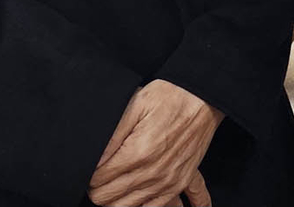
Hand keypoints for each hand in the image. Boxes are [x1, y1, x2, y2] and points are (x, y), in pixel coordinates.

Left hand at [88, 79, 223, 205]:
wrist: (203, 98)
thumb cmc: (169, 97)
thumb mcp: (135, 105)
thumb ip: (111, 136)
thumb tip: (94, 161)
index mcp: (138, 152)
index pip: (98, 180)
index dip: (90, 174)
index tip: (92, 166)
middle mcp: (153, 172)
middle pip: (107, 198)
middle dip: (97, 188)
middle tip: (100, 174)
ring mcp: (167, 181)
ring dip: (114, 198)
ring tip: (113, 182)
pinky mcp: (178, 183)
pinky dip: (138, 205)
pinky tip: (133, 195)